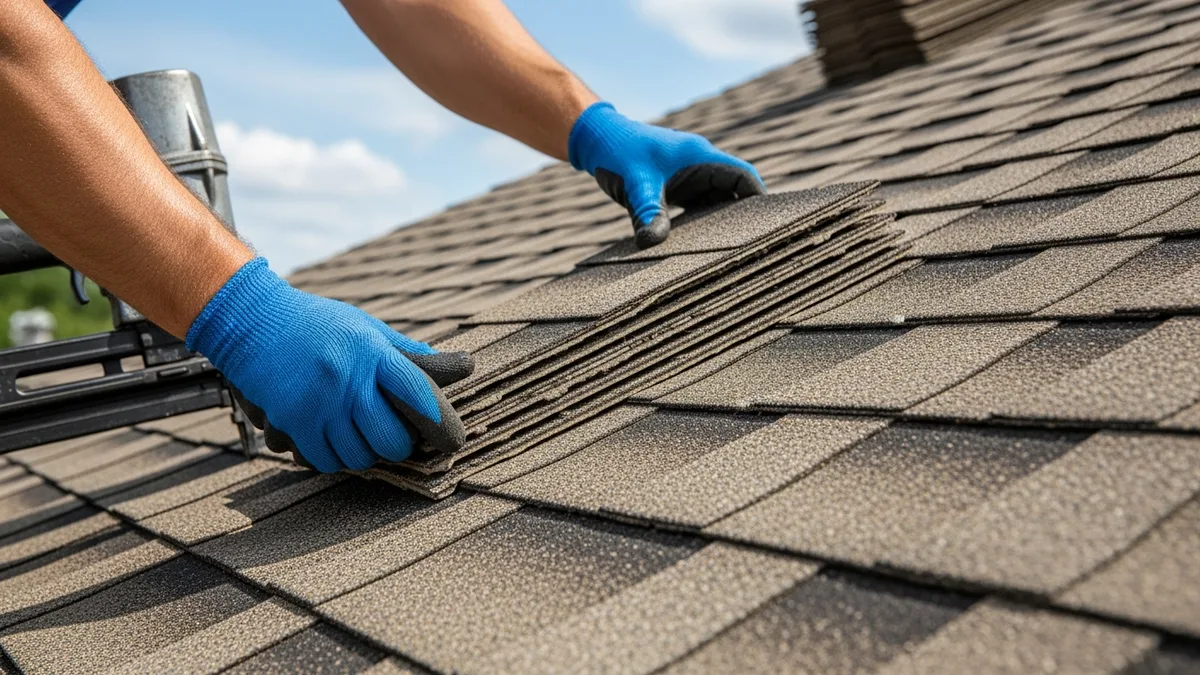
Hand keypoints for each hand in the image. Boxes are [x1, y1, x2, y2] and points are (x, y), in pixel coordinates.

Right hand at [186, 258, 472, 472]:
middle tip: (394, 434)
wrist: (251, 320)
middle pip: (392, 439)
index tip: (452, 441)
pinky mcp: (292, 421)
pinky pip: (326, 460)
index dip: (441, 422)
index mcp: (372, 351)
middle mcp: (347, 379)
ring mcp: (319, 403)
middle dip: (399, 445)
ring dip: (365, 452)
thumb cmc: (316, 324)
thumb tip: (460, 365)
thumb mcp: (364, 327)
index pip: (418, 393)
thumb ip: (406, 352)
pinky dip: (333, 456)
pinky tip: (331, 436)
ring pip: (360, 457)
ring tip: (357, 431)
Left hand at [568, 102, 765, 248]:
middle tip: (753, 245)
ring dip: (722, 221)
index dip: (759, 198)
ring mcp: (688, 176)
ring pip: (717, 200)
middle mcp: (699, 165)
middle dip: (744, 216)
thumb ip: (647, 212)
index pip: (743, 176)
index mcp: (700, 157)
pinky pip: (698, 205)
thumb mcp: (635, 184)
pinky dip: (703, 222)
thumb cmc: (617, 152)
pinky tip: (701, 244)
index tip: (771, 224)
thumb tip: (652, 244)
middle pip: (735, 191)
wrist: (596, 139)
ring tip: (732, 250)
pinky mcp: (676, 186)